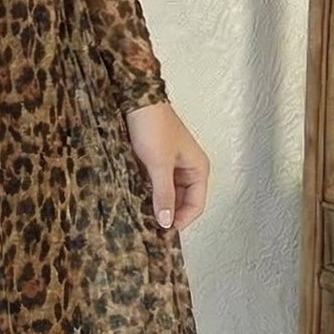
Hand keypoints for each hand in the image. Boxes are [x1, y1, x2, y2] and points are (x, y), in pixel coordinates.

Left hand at [123, 99, 209, 234]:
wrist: (135, 100)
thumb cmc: (153, 125)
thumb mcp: (159, 164)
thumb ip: (163, 194)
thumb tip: (166, 221)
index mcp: (198, 169)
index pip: (196, 205)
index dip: (181, 220)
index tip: (164, 232)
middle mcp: (187, 169)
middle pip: (182, 202)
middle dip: (168, 214)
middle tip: (151, 228)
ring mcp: (170, 167)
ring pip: (166, 195)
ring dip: (156, 205)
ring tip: (142, 218)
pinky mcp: (154, 163)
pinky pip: (154, 186)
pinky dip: (147, 194)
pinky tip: (135, 202)